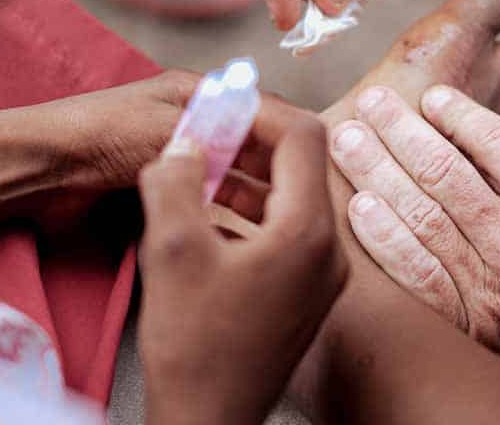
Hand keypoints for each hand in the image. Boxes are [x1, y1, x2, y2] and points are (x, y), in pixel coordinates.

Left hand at [25, 70, 310, 227]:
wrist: (39, 169)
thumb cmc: (98, 136)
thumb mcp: (168, 128)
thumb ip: (222, 131)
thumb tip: (274, 131)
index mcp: (196, 92)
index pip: (261, 108)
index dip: (289, 136)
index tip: (314, 165)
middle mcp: (192, 119)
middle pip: (251, 143)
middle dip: (278, 169)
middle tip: (302, 200)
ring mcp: (177, 153)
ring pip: (234, 172)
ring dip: (257, 193)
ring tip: (280, 222)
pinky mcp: (162, 183)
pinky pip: (210, 194)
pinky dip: (229, 207)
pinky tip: (245, 228)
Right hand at [139, 118, 346, 424]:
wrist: (208, 422)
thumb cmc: (195, 350)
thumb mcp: (171, 250)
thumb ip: (174, 181)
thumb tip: (182, 143)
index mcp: (307, 233)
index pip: (302, 136)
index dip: (259, 111)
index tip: (221, 106)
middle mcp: (328, 251)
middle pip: (300, 165)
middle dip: (248, 142)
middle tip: (204, 134)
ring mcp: (321, 275)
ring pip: (290, 198)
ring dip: (244, 177)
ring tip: (195, 173)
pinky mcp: (304, 294)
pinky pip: (284, 231)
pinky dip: (249, 212)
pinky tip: (205, 215)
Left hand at [329, 84, 499, 398]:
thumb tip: (456, 127)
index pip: (499, 144)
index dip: (457, 113)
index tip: (429, 96)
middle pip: (446, 172)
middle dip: (400, 130)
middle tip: (371, 101)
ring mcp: (491, 287)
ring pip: (421, 215)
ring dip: (377, 171)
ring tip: (350, 141)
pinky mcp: (465, 323)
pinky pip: (414, 273)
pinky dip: (384, 237)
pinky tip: (359, 206)